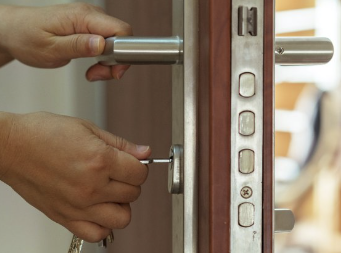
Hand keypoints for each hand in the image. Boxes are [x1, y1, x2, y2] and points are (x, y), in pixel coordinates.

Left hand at [0, 3, 131, 80]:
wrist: (14, 31)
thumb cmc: (27, 38)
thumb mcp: (51, 48)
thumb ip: (78, 46)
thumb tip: (102, 44)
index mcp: (82, 17)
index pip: (120, 30)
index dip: (123, 53)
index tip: (112, 70)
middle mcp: (89, 15)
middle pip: (121, 38)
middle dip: (115, 62)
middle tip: (97, 75)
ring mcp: (90, 21)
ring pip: (115, 43)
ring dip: (108, 63)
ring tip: (92, 72)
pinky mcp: (88, 28)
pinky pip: (106, 44)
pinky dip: (103, 59)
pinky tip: (92, 66)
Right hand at [0, 112, 150, 241]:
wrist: (12, 147)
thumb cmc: (44, 134)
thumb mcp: (88, 128)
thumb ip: (121, 144)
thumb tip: (145, 152)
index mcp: (100, 161)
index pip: (140, 174)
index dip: (139, 166)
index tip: (132, 163)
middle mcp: (92, 187)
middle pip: (134, 193)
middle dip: (130, 181)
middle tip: (119, 172)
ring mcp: (79, 206)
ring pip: (122, 218)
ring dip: (122, 204)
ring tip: (110, 190)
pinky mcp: (65, 218)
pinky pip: (98, 234)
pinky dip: (104, 224)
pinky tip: (98, 208)